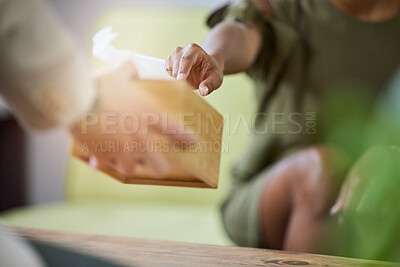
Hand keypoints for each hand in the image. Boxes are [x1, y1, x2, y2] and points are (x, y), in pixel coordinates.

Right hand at [70, 61, 195, 176]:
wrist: (76, 100)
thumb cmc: (100, 85)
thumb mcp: (118, 73)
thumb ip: (129, 69)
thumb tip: (131, 63)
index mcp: (147, 117)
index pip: (174, 131)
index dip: (185, 139)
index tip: (192, 143)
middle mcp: (139, 138)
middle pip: (159, 166)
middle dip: (159, 167)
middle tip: (154, 164)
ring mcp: (121, 150)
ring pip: (131, 169)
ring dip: (127, 164)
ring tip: (121, 158)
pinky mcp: (103, 156)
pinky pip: (105, 166)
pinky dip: (101, 163)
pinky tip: (96, 161)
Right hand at [165, 43, 223, 95]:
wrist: (206, 68)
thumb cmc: (211, 72)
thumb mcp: (216, 78)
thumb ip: (210, 84)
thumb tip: (203, 91)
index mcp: (195, 50)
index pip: (187, 59)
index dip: (183, 70)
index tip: (180, 80)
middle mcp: (182, 50)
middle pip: (176, 65)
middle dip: (179, 78)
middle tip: (187, 87)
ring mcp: (174, 55)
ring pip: (170, 69)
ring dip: (175, 79)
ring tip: (187, 83)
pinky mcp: (169, 62)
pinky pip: (167, 72)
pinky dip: (171, 79)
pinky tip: (181, 81)